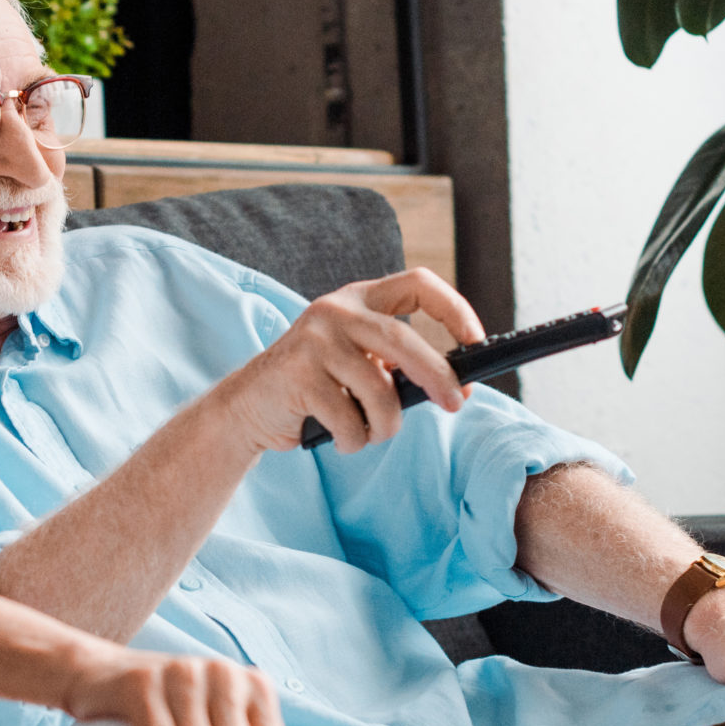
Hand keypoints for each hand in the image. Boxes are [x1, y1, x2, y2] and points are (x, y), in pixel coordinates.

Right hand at [211, 269, 483, 453]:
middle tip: (456, 404)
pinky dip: (353, 441)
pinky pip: (349, 421)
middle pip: (404, 341)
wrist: (248, 406)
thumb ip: (397, 364)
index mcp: (358, 299)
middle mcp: (335, 310)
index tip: (476, 344)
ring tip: (369, 432)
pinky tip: (338, 436)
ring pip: (380, 392)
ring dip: (384, 427)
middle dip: (438, 376)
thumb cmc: (316, 388)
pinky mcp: (297, 375)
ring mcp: (314, 340)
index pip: (418, 284)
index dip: (455, 311)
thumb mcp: (358, 363)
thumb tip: (455, 385)